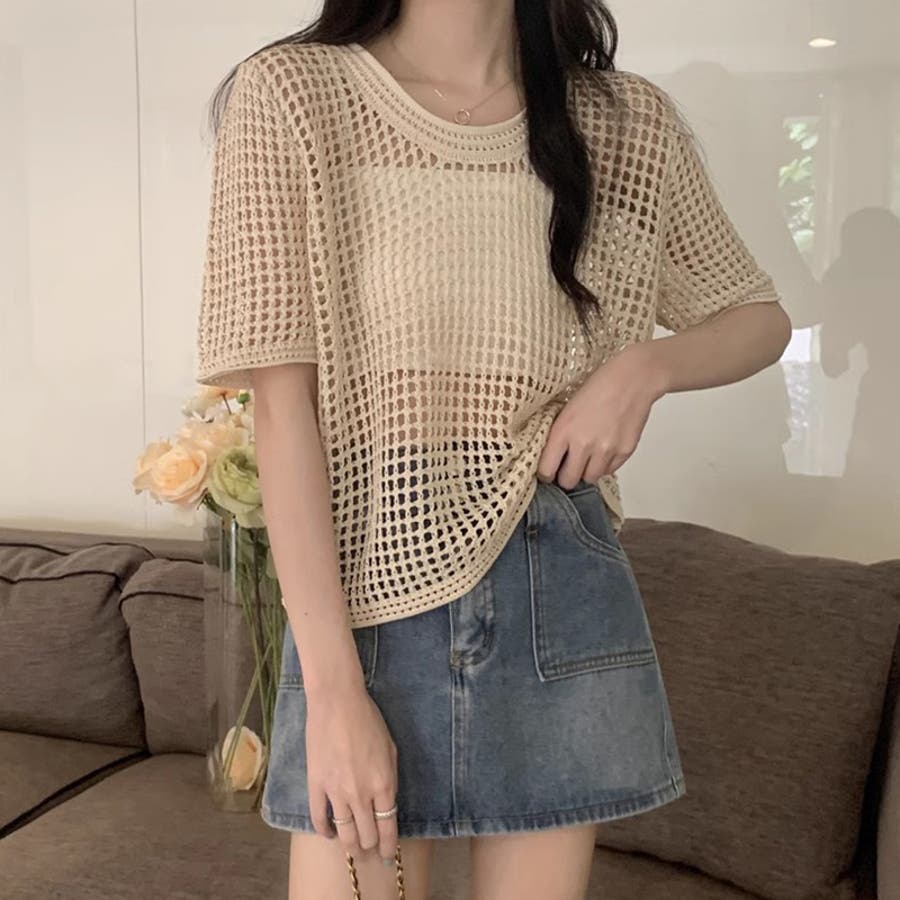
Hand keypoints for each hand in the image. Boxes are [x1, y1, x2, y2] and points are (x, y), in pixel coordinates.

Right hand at [305, 682, 398, 863]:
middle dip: (370, 847)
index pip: (387, 827)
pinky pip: (318, 818)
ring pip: (344, 833)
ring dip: (350, 845)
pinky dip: (325, 830)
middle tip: (370, 849)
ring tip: (352, 848)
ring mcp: (336, 792)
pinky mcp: (315, 785)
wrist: (337, 702)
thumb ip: (389, 778)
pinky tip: (330, 832)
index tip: (389, 854)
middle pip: (366, 835)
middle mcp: (361, 794)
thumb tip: (386, 800)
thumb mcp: (390, 748)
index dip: (389, 846)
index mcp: (383, 783)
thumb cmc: (368, 719)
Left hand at [537, 343, 667, 486]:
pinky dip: (605, 464)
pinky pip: (609, 471)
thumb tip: (553, 457)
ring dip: (587, 471)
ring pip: (590, 479)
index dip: (546, 473)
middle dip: (566, 476)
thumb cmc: (598, 387)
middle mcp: (583, 445)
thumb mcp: (567, 408)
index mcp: (563, 431)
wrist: (632, 379)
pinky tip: (605, 447)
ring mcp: (605, 451)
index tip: (549, 470)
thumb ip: (559, 435)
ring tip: (589, 455)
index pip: (547, 470)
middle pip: (568, 481)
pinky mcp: (624, 452)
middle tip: (568, 466)